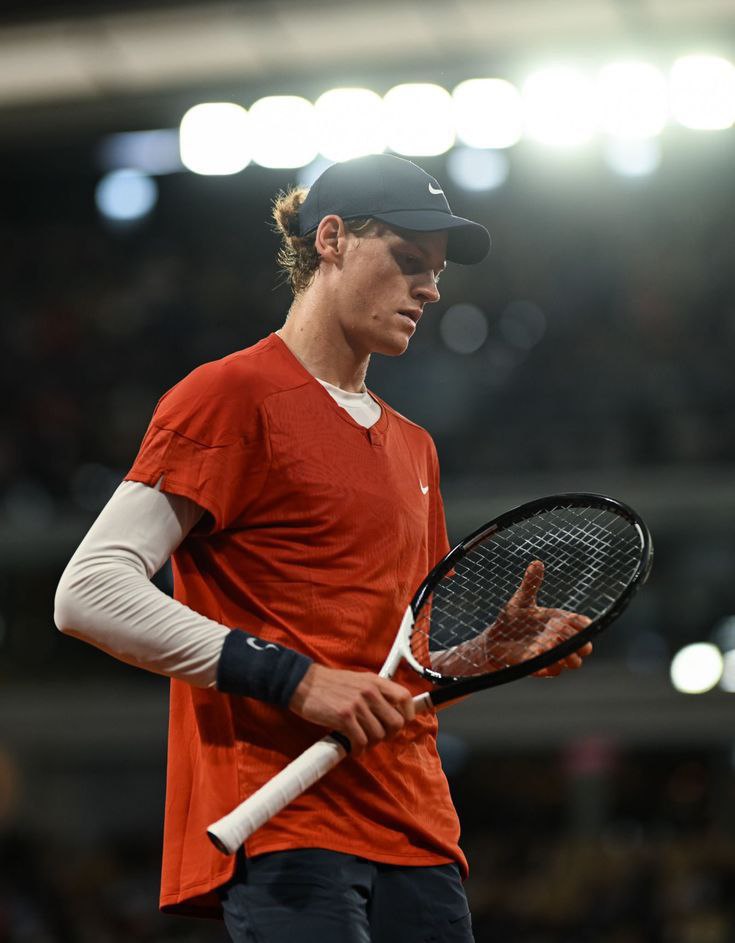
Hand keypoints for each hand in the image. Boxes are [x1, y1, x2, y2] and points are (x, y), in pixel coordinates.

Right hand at [288, 664, 414, 753]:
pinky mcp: (344, 717)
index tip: (400, 722)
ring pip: (379, 735)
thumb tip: (391, 711)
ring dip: (371, 743)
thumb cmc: (330, 684)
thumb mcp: (359, 680)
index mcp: (375, 681)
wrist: (303, 683)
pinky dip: (359, 750)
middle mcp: (370, 692)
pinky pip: (361, 742)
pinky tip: (353, 748)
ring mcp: (357, 705)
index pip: (405, 698)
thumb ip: (376, 692)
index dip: (407, 714)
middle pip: (396, 722)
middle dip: (389, 734)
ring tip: (361, 740)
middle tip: (378, 736)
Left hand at [488, 560, 592, 676]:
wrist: (495, 639)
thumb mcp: (521, 600)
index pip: (582, 625)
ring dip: (566, 657)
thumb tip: (536, 562)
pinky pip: (553, 671)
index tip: (579, 622)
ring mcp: (550, 654)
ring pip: (572, 662)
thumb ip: (531, 583)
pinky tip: (538, 657)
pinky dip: (549, 667)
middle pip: (583, 647)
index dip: (584, 625)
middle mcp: (558, 639)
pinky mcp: (538, 666)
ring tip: (551, 646)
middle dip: (579, 644)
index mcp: (558, 621)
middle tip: (565, 637)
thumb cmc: (512, 619)